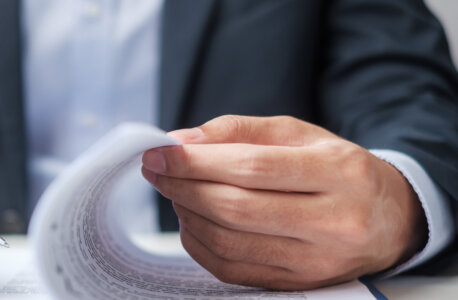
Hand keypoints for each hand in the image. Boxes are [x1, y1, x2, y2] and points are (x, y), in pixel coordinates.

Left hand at [141, 115, 426, 289]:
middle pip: (236, 208)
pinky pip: (231, 269)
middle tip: (156, 169)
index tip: (159, 152)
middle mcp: (334, 222)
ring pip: (229, 242)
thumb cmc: (337, 169)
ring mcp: (317, 261)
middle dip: (183, 186)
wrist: (389, 219)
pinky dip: (200, 243)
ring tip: (174, 190)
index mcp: (338, 173)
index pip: (251, 167)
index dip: (195, 161)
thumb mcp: (300, 134)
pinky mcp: (299, 285)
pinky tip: (192, 219)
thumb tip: (181, 141)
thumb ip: (239, 131)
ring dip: (187, 213)